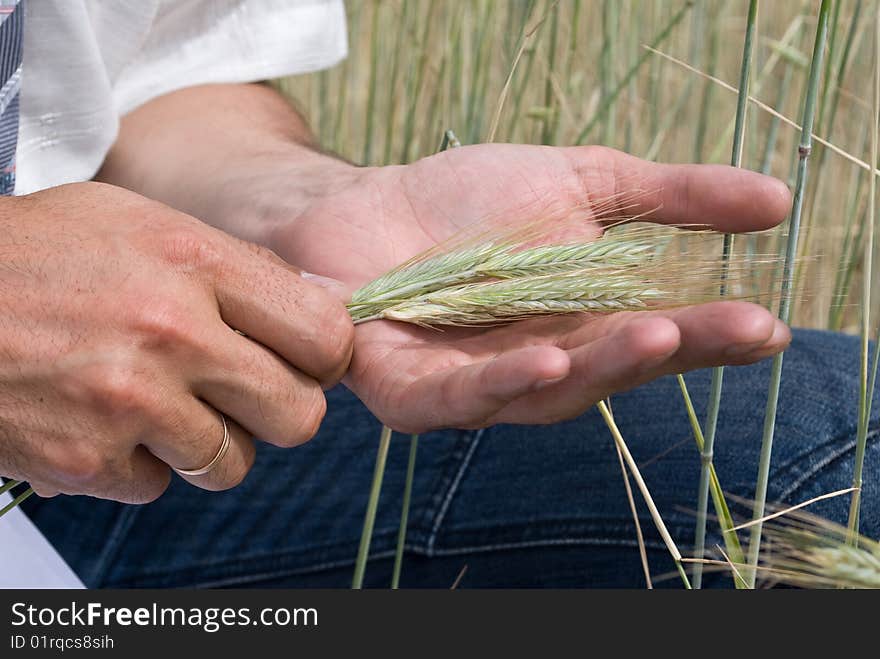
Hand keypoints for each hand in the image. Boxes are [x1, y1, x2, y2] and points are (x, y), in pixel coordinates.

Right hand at [0, 183, 352, 501]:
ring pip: (233, 463)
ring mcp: (130, 401)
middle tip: (242, 393)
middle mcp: (173, 331)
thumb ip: (234, 271)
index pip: (326, 334)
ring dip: (208, 442)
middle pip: (299, 415)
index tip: (304, 360)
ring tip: (159, 402)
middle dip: (278, 410)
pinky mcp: (87, 460)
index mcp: (197, 260)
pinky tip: (103, 420)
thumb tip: (314, 315)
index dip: (325, 357)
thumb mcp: (144, 224)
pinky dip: (140, 463)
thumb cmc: (42, 254)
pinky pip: (159, 485)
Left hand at [270, 145, 792, 432]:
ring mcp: (472, 388)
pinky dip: (499, 385)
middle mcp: (534, 367)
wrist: (362, 204)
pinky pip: (456, 398)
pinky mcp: (410, 392)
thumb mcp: (581, 183)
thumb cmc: (468, 202)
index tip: (769, 326)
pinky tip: (542, 359)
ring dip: (598, 367)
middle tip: (736, 327)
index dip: (710, 337)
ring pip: (542, 394)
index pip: (653, 339)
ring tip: (655, 336)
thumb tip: (776, 202)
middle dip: (668, 351)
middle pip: (607, 372)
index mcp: (578, 326)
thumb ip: (667, 197)